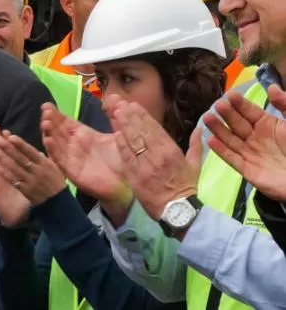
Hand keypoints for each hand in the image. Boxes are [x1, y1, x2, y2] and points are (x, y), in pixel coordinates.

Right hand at [0, 125, 29, 227]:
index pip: (15, 155)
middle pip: (2, 154)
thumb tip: (43, 156)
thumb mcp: (37, 186)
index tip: (9, 132)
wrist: (19, 220)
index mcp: (19, 173)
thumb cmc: (29, 202)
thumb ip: (39, 172)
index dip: (11, 143)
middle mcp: (7, 174)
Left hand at [0, 127, 66, 205]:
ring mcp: (31, 181)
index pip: (31, 152)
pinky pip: (13, 180)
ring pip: (15, 169)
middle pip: (21, 158)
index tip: (10, 136)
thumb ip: (51, 150)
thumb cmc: (56, 179)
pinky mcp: (25, 190)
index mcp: (45, 164)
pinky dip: (4, 173)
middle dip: (7, 148)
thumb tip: (48, 137)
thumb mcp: (56, 164)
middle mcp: (37, 171)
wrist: (58, 203)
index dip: (21, 144)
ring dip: (3, 158)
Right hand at [40, 102, 128, 204]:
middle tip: (45, 111)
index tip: (47, 105)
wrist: (130, 183)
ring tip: (45, 123)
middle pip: (57, 132)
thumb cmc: (124, 159)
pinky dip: (53, 151)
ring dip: (49, 134)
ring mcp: (72, 159)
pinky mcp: (73, 173)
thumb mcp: (119, 133)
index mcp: (83, 136)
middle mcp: (74, 146)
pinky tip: (49, 141)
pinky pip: (60, 161)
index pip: (65, 123)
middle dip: (50, 121)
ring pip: (56, 145)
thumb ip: (116, 116)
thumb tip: (115, 97)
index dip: (56, 114)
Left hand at [110, 98, 202, 219]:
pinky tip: (116, 134)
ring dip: (124, 127)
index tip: (135, 106)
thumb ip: (195, 144)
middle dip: (131, 117)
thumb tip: (200, 127)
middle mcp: (157, 156)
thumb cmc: (186, 186)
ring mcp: (145, 166)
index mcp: (172, 152)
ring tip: (117, 114)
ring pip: (132, 142)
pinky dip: (121, 145)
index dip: (143, 117)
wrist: (178, 210)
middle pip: (141, 133)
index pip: (155, 129)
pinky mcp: (135, 176)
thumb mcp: (195, 164)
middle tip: (121, 105)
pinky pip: (127, 157)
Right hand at [204, 84, 285, 201]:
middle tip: (217, 104)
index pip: (250, 111)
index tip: (230, 94)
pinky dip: (220, 150)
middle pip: (237, 124)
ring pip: (230, 139)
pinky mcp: (248, 170)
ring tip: (207, 118)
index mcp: (268, 125)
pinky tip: (210, 140)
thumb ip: (285, 105)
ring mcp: (250, 154)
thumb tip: (271, 86)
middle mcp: (256, 138)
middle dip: (226, 114)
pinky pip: (231, 159)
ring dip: (218, 129)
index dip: (240, 103)